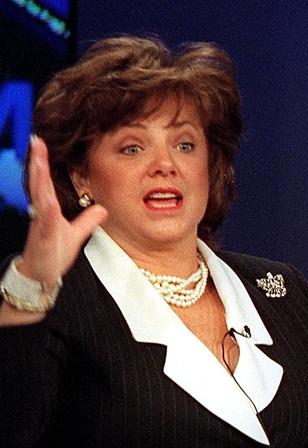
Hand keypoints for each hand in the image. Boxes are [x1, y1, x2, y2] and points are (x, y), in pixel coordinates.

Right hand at [13, 136, 106, 287]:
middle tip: (36, 141)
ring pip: (39, 197)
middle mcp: (42, 214)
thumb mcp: (75, 234)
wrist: (42, 276)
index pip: (45, 181)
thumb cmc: (53, 254)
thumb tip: (102, 208)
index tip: (41, 143)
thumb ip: (88, 220)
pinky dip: (47, 211)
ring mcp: (41, 225)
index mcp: (48, 210)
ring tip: (37, 160)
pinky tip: (48, 200)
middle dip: (37, 162)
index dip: (43, 162)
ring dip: (38, 179)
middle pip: (39, 183)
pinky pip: (46, 222)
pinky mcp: (44, 239)